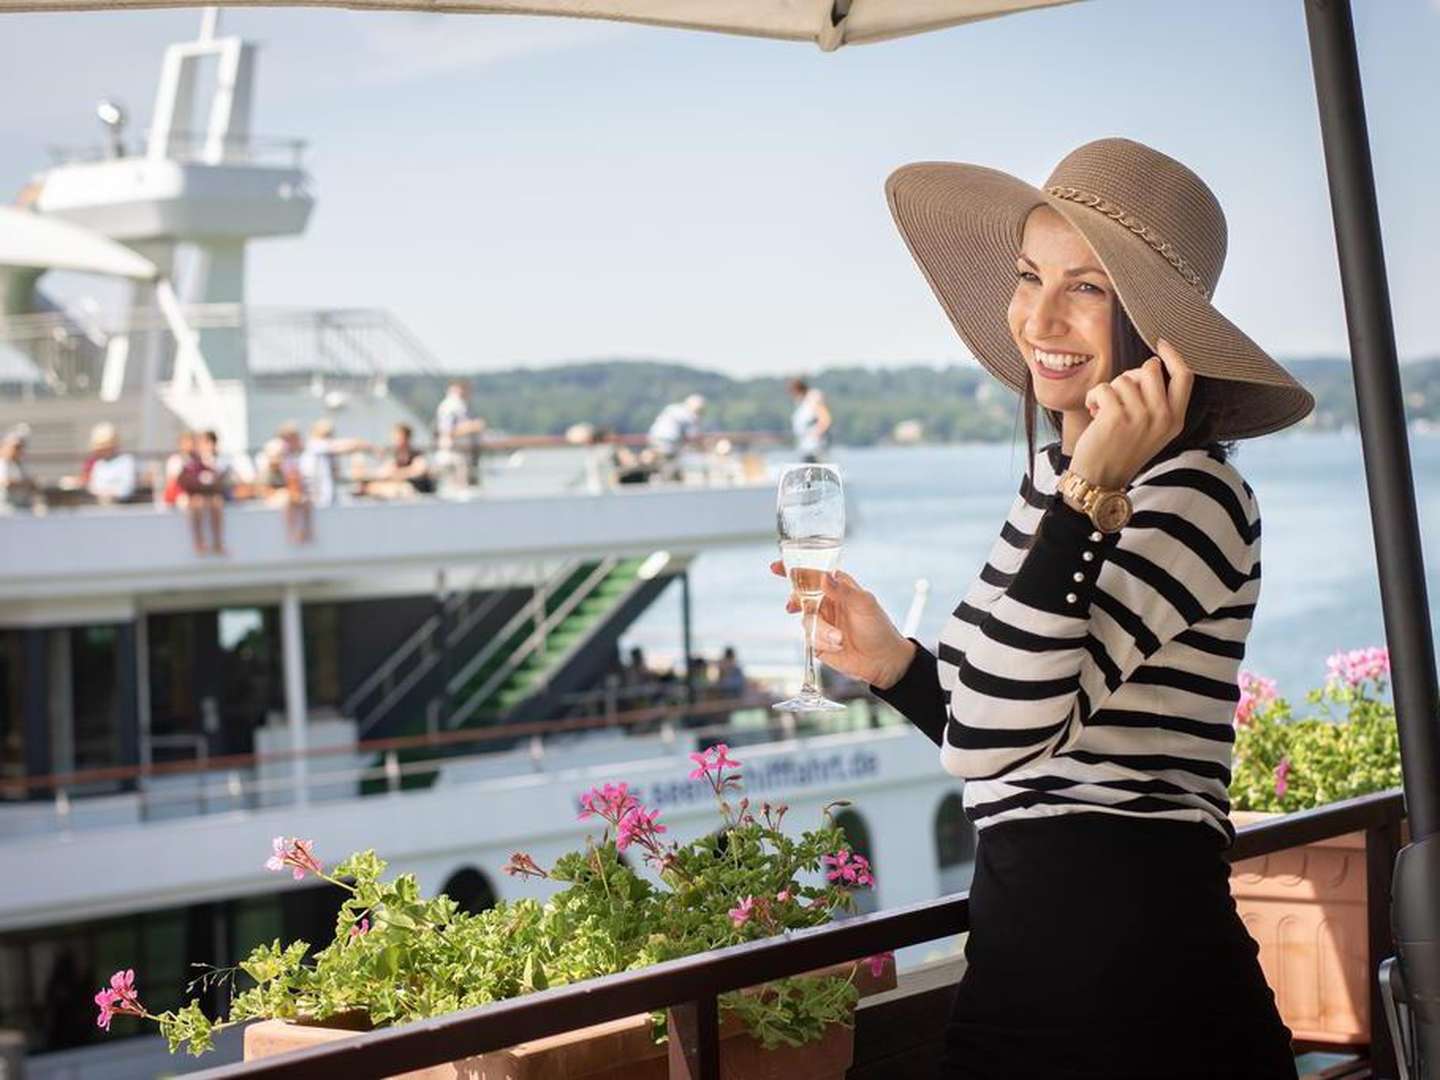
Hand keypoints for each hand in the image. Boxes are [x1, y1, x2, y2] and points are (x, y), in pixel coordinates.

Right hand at [770, 562, 914, 688]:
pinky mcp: (818, 641)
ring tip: (840, 639)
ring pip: (805, 619)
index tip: (776, 567)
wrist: (882, 661)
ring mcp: (822, 622)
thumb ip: (843, 590)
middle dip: (796, 601)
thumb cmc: (878, 628)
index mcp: (838, 588)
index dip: (793, 570)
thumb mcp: (864, 605)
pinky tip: (838, 646)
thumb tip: (824, 577)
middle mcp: (827, 603)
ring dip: (821, 630)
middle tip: (794, 605)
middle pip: (800, 595)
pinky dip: (822, 642)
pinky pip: (809, 637)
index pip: (813, 574)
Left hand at [1069, 338, 1194, 489]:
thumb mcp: (1152, 429)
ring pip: (1124, 378)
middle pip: (1150, 369)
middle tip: (1119, 397)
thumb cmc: (1121, 450)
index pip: (1185, 376)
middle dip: (1129, 376)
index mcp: (1175, 419)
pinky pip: (1104, 387)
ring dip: (1109, 391)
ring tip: (1105, 411)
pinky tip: (1094, 413)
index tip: (1161, 343)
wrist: (1100, 479)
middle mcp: (1162, 417)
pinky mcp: (1117, 416)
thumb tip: (1151, 364)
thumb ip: (1158, 401)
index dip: (1173, 355)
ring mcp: (1141, 416)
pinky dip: (1093, 397)